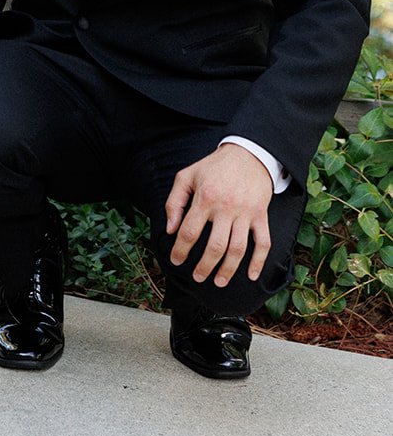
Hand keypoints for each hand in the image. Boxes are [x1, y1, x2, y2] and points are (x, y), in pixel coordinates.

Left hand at [165, 143, 272, 287]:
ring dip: (228, 270)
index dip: (180, 250)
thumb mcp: (187, 176)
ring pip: (238, 249)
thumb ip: (174, 202)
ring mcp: (246, 213)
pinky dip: (259, 262)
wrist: (248, 154)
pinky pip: (264, 242)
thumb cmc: (213, 167)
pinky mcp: (261, 215)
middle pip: (215, 246)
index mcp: (205, 198)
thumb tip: (171, 230)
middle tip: (197, 277)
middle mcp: (226, 207)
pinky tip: (251, 275)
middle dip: (204, 267)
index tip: (176, 261)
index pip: (189, 231)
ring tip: (218, 282)